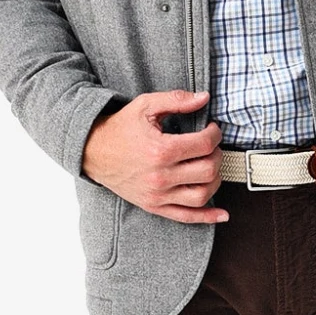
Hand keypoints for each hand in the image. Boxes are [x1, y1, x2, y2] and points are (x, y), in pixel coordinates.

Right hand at [81, 88, 228, 223]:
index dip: (215, 134)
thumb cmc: (120, 128)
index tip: (212, 130)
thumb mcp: (145, 106)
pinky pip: (186, 217)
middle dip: (217, 155)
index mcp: (160, 150)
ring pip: (202, 195)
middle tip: (211, 146)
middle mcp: (161, 176)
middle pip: (208, 170)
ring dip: (215, 180)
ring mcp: (158, 195)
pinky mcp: (154, 206)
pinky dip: (207, 217)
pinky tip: (222, 215)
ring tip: (211, 167)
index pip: (204, 145)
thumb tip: (204, 98)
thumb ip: (176, 99)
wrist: (93, 152)